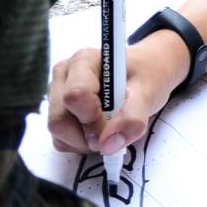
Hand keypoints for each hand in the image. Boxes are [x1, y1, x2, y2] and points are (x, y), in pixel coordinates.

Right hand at [47, 37, 186, 158]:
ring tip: (108, 129)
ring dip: (85, 142)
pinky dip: (81, 144)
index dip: (93, 119)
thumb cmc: (146, 75)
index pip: (75, 96)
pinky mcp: (59, 111)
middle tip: (112, 131)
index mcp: (83, 61)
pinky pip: (61, 140)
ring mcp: (58, 93)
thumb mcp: (148, 93)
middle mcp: (64, 75)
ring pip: (58, 133)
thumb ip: (132, 118)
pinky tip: (98, 131)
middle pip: (59, 120)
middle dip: (88, 136)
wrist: (146, 73)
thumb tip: (108, 146)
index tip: (114, 123)